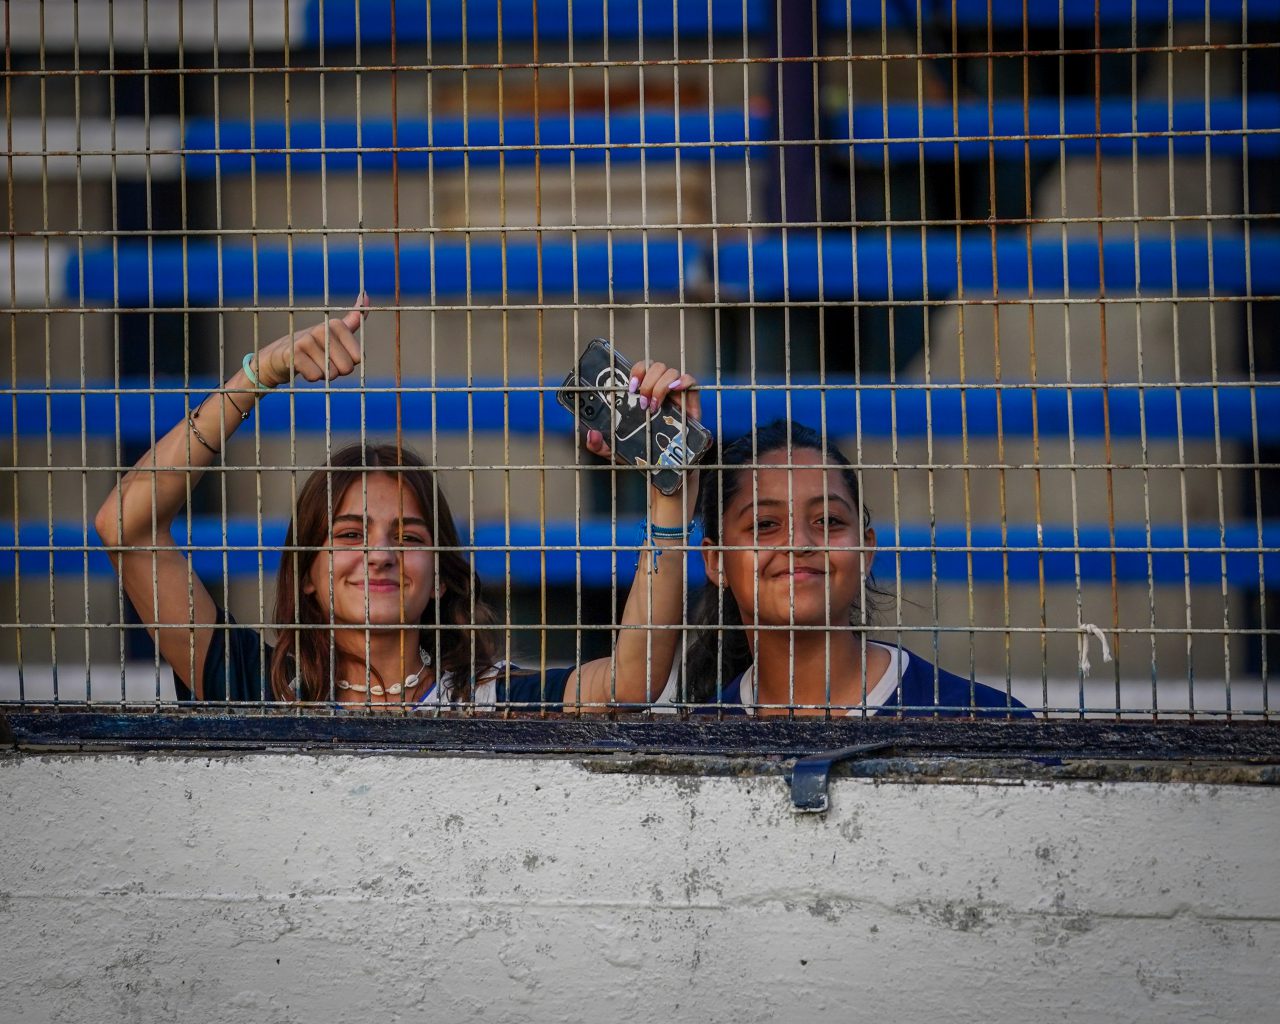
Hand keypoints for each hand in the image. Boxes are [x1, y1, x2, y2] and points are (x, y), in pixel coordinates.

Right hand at [253, 293, 368, 387]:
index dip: (348, 363)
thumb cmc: (311, 348)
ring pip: (331, 373)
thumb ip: (352, 320)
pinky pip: (315, 376)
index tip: (335, 356)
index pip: (359, 358)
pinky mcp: (294, 353)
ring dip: (322, 375)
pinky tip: (301, 368)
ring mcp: (307, 340)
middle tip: (321, 362)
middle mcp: (322, 329)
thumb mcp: (334, 333)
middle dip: (336, 371)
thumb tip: (366, 296)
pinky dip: (310, 378)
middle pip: (347, 367)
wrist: (278, 358)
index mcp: (336, 325)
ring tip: (310, 364)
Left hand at [584, 359, 700, 459]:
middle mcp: (659, 390)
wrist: (667, 470)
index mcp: (642, 394)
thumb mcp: (615, 450)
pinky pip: (690, 380)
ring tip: (654, 406)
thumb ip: (599, 445)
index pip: (641, 368)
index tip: (631, 387)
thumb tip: (591, 435)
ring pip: (670, 371)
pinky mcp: (691, 402)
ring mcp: (676, 395)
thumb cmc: (642, 454)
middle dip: (648, 381)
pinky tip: (675, 391)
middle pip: (656, 366)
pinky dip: (683, 381)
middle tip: (642, 402)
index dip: (637, 371)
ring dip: (660, 386)